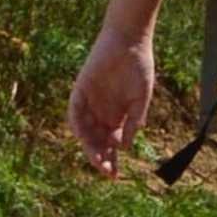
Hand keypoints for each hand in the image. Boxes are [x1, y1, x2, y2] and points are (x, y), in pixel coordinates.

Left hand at [67, 28, 156, 177]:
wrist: (129, 41)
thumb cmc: (139, 67)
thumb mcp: (141, 98)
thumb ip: (135, 121)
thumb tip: (126, 146)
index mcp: (117, 117)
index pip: (111, 145)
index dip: (113, 160)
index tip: (116, 176)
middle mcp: (101, 113)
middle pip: (97, 142)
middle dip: (101, 158)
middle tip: (106, 171)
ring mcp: (90, 103)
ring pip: (86, 131)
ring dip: (90, 146)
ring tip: (97, 159)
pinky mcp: (80, 91)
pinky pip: (75, 112)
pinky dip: (77, 125)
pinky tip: (82, 136)